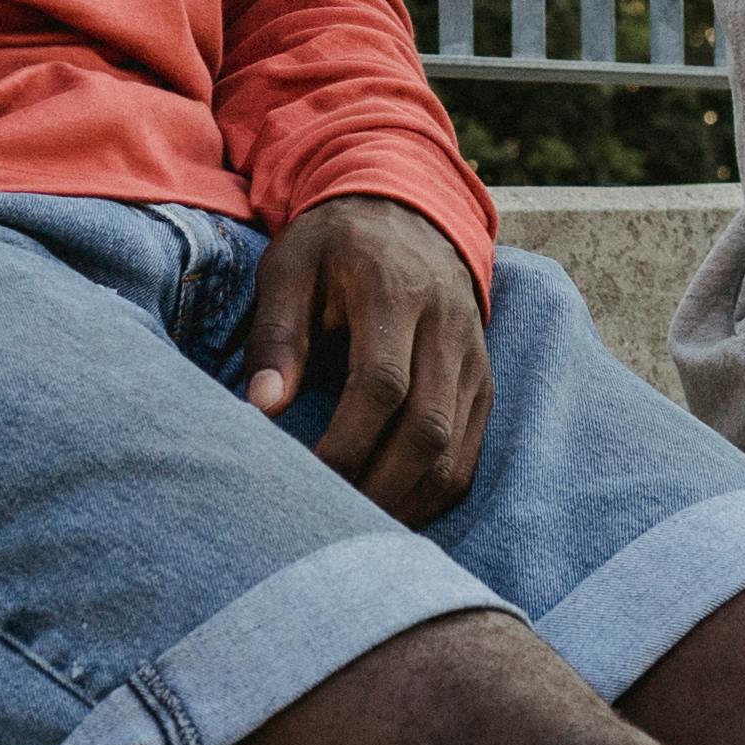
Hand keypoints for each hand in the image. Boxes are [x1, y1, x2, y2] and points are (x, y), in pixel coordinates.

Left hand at [239, 194, 491, 524]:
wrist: (408, 214)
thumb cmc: (335, 244)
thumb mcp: (290, 266)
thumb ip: (278, 333)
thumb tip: (262, 408)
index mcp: (397, 292)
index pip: (383, 384)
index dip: (347, 442)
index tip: (305, 476)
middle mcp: (449, 328)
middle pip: (426, 429)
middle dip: (376, 486)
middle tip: (327, 519)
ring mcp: (473, 360)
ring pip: (454, 452)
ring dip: (406, 501)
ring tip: (357, 530)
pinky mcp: (482, 385)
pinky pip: (469, 455)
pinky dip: (433, 493)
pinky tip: (393, 513)